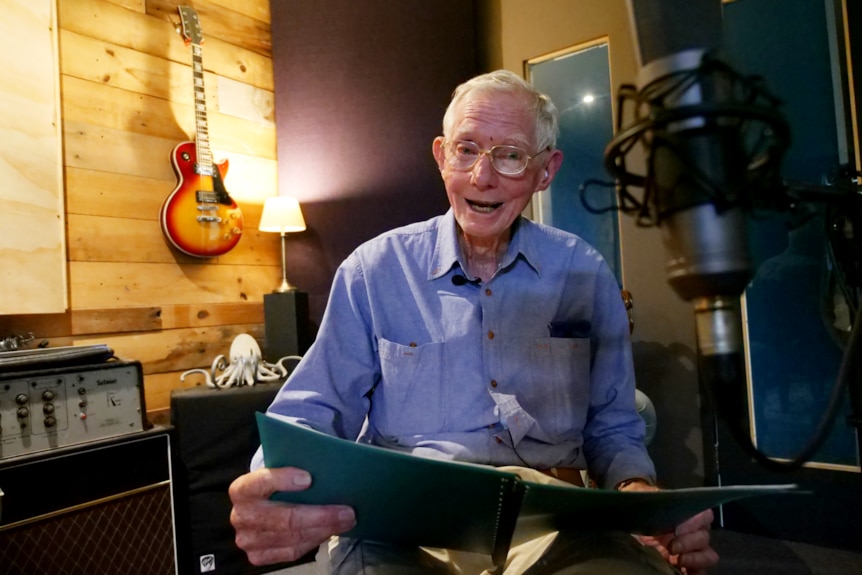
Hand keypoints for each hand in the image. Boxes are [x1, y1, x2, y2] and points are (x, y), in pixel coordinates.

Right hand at [229, 467, 356, 565]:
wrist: (263, 505)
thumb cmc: (278, 483)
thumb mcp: (280, 471)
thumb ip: (295, 468)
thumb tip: (327, 468)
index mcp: (242, 489)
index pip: (260, 482)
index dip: (283, 480)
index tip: (309, 478)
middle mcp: (240, 516)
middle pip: (283, 518)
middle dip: (320, 515)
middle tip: (347, 510)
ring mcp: (248, 539)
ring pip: (292, 537)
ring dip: (323, 529)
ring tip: (346, 521)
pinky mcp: (258, 556)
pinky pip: (292, 551)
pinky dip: (315, 540)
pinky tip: (329, 531)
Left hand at [618, 480, 718, 573]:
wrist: (633, 526)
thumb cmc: (642, 509)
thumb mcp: (644, 500)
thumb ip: (654, 498)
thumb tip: (659, 498)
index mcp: (689, 514)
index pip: (705, 515)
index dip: (696, 522)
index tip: (678, 528)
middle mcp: (695, 532)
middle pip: (704, 537)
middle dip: (689, 543)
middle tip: (672, 547)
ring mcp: (692, 550)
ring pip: (708, 556)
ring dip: (695, 559)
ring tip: (678, 561)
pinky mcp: (687, 565)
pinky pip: (700, 571)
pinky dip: (695, 573)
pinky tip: (683, 572)